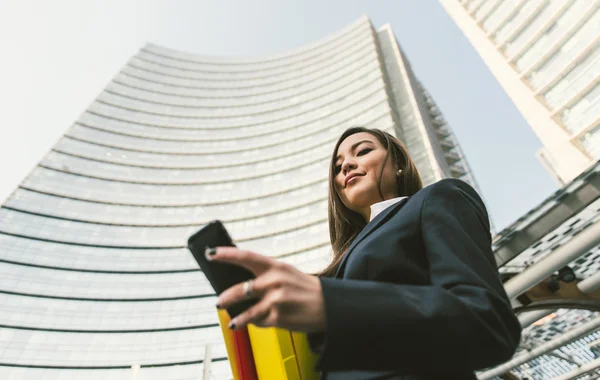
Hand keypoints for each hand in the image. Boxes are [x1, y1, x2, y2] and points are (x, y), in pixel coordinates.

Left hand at [206, 246, 325, 332]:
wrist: (329, 305)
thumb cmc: (304, 288)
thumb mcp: (286, 273)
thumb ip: (264, 276)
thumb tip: (239, 284)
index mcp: (275, 266)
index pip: (246, 257)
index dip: (226, 254)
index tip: (209, 253)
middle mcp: (274, 282)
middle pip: (241, 289)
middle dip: (226, 297)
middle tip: (218, 302)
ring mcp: (276, 301)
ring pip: (247, 311)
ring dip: (237, 318)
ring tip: (232, 321)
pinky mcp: (279, 318)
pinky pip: (259, 322)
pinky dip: (255, 323)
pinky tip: (256, 323)